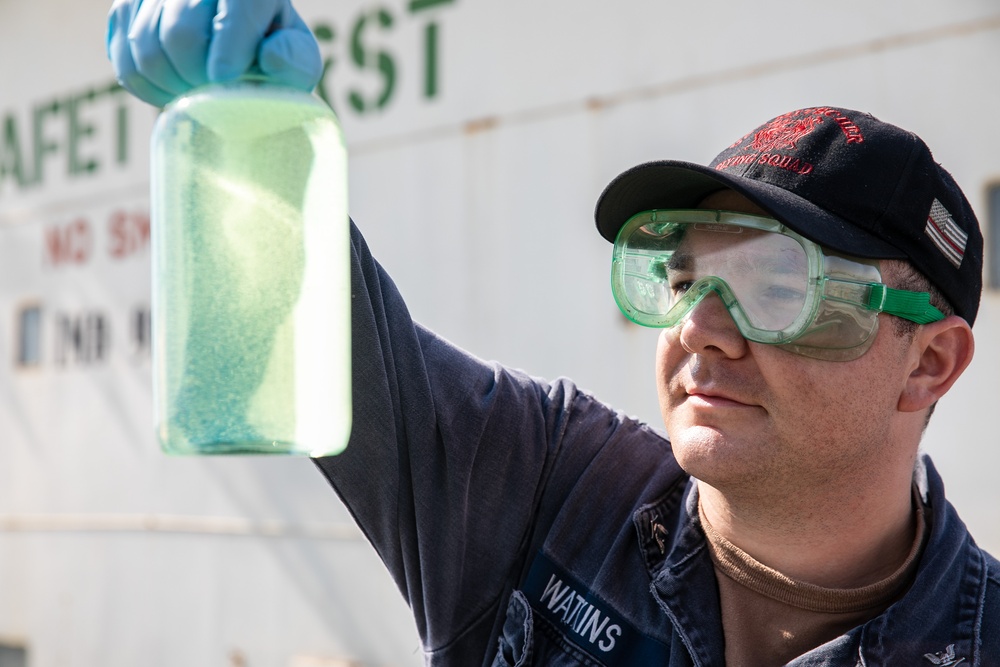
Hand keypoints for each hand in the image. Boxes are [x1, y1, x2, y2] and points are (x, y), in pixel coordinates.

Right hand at [107, 0, 322, 106]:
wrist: (237, 43)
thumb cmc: (273, 53)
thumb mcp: (299, 59)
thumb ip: (294, 61)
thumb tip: (271, 57)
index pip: (234, 11)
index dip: (228, 53)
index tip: (226, 80)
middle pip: (180, 34)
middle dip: (198, 77)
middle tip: (214, 91)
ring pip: (147, 47)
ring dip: (172, 85)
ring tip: (197, 91)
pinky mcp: (127, 8)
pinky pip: (124, 59)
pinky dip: (148, 87)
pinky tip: (173, 89)